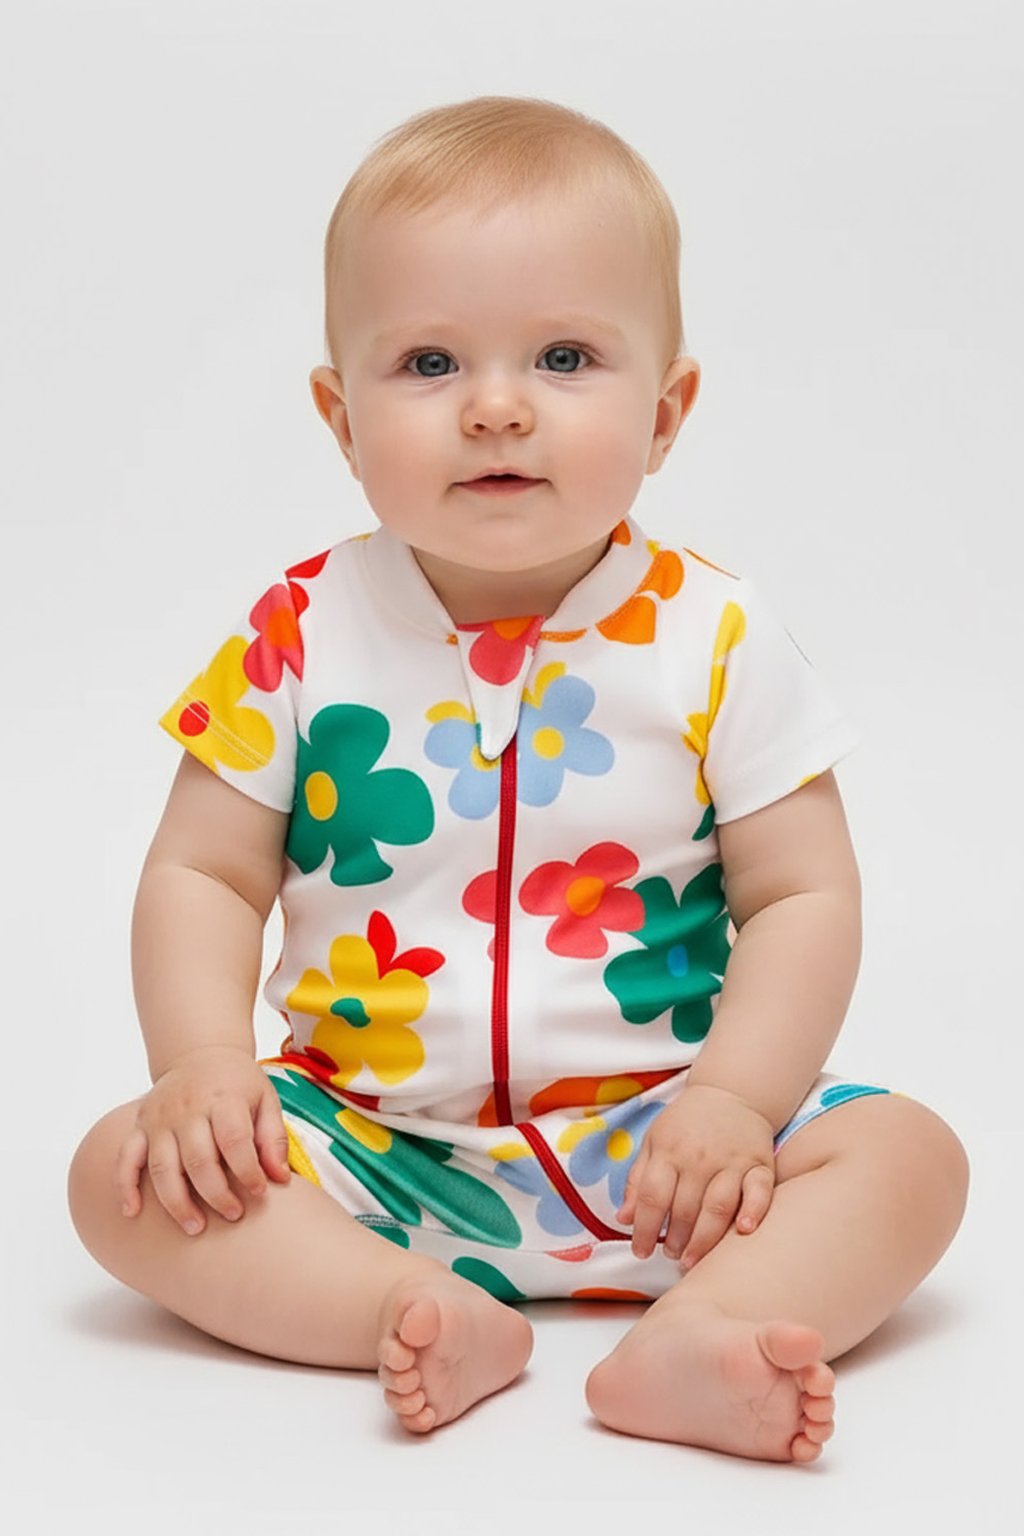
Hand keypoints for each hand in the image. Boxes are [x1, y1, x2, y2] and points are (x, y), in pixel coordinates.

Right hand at [115, 1045, 291, 1234]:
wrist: (200, 1053)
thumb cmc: (237, 1083)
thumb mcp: (265, 1099)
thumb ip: (273, 1138)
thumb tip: (280, 1179)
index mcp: (223, 1098)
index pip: (234, 1141)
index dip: (248, 1171)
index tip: (259, 1193)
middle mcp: (188, 1109)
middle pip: (198, 1161)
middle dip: (217, 1195)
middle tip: (233, 1215)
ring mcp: (160, 1119)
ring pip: (162, 1168)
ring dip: (177, 1203)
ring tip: (195, 1227)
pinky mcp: (140, 1126)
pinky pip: (126, 1158)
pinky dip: (125, 1186)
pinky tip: (132, 1211)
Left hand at [616, 1084, 775, 1266]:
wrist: (730, 1093)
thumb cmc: (686, 1124)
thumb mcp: (654, 1142)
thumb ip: (638, 1181)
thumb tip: (623, 1220)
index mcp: (669, 1150)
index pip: (652, 1197)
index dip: (644, 1230)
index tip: (640, 1251)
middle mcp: (699, 1157)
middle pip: (684, 1209)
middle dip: (675, 1241)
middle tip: (671, 1257)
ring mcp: (731, 1161)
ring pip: (718, 1207)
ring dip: (704, 1240)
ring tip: (692, 1259)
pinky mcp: (760, 1164)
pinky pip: (759, 1191)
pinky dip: (753, 1211)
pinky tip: (743, 1231)